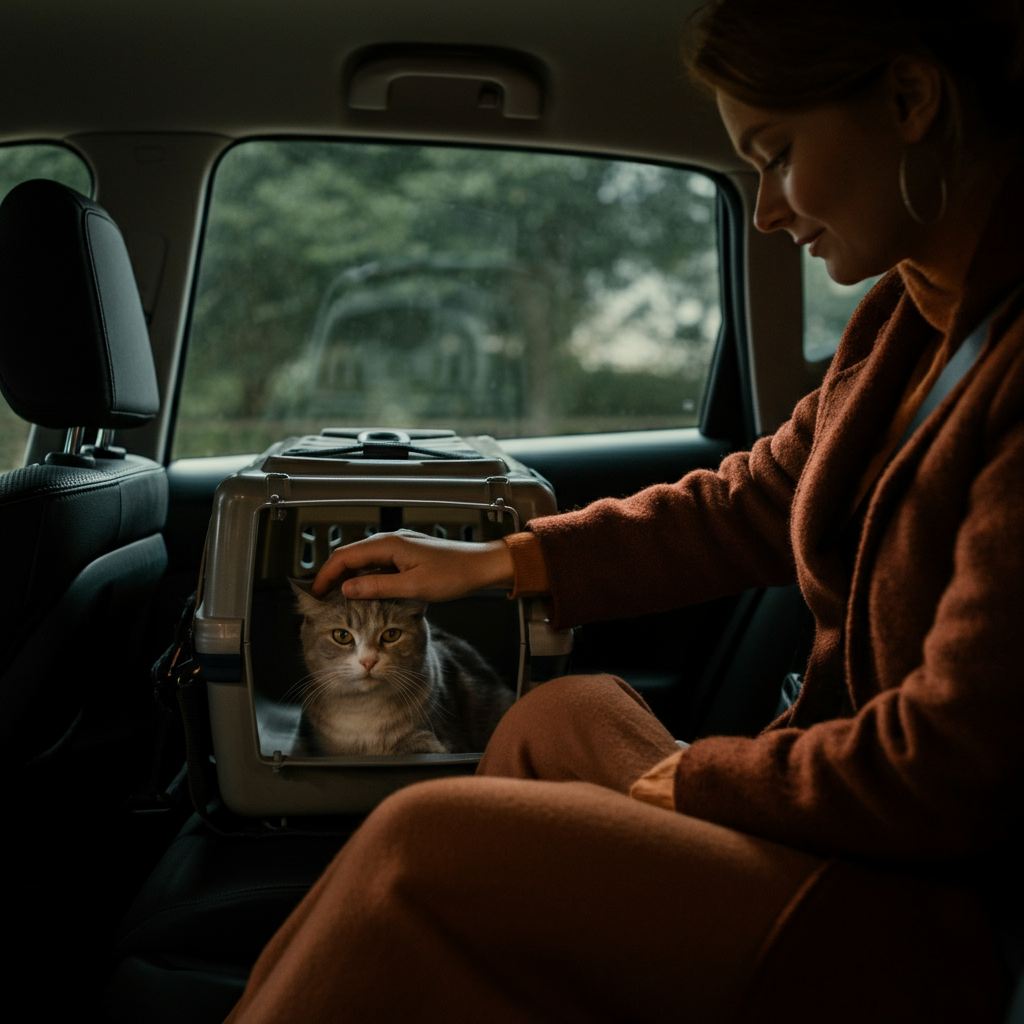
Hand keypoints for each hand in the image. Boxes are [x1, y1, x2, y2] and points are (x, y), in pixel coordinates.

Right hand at [311, 530, 514, 601]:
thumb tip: (348, 589)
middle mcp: (391, 542)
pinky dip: (365, 578)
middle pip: (350, 557)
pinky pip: (377, 566)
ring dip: (348, 578)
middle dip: (332, 576)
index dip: (326, 575)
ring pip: (363, 561)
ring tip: (337, 599)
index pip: (345, 556)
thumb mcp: (413, 586)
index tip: (315, 593)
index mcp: (389, 544)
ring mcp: (399, 549)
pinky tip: (364, 594)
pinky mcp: (406, 557)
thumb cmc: (455, 574)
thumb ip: (378, 587)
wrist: (481, 566)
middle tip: (321, 599)